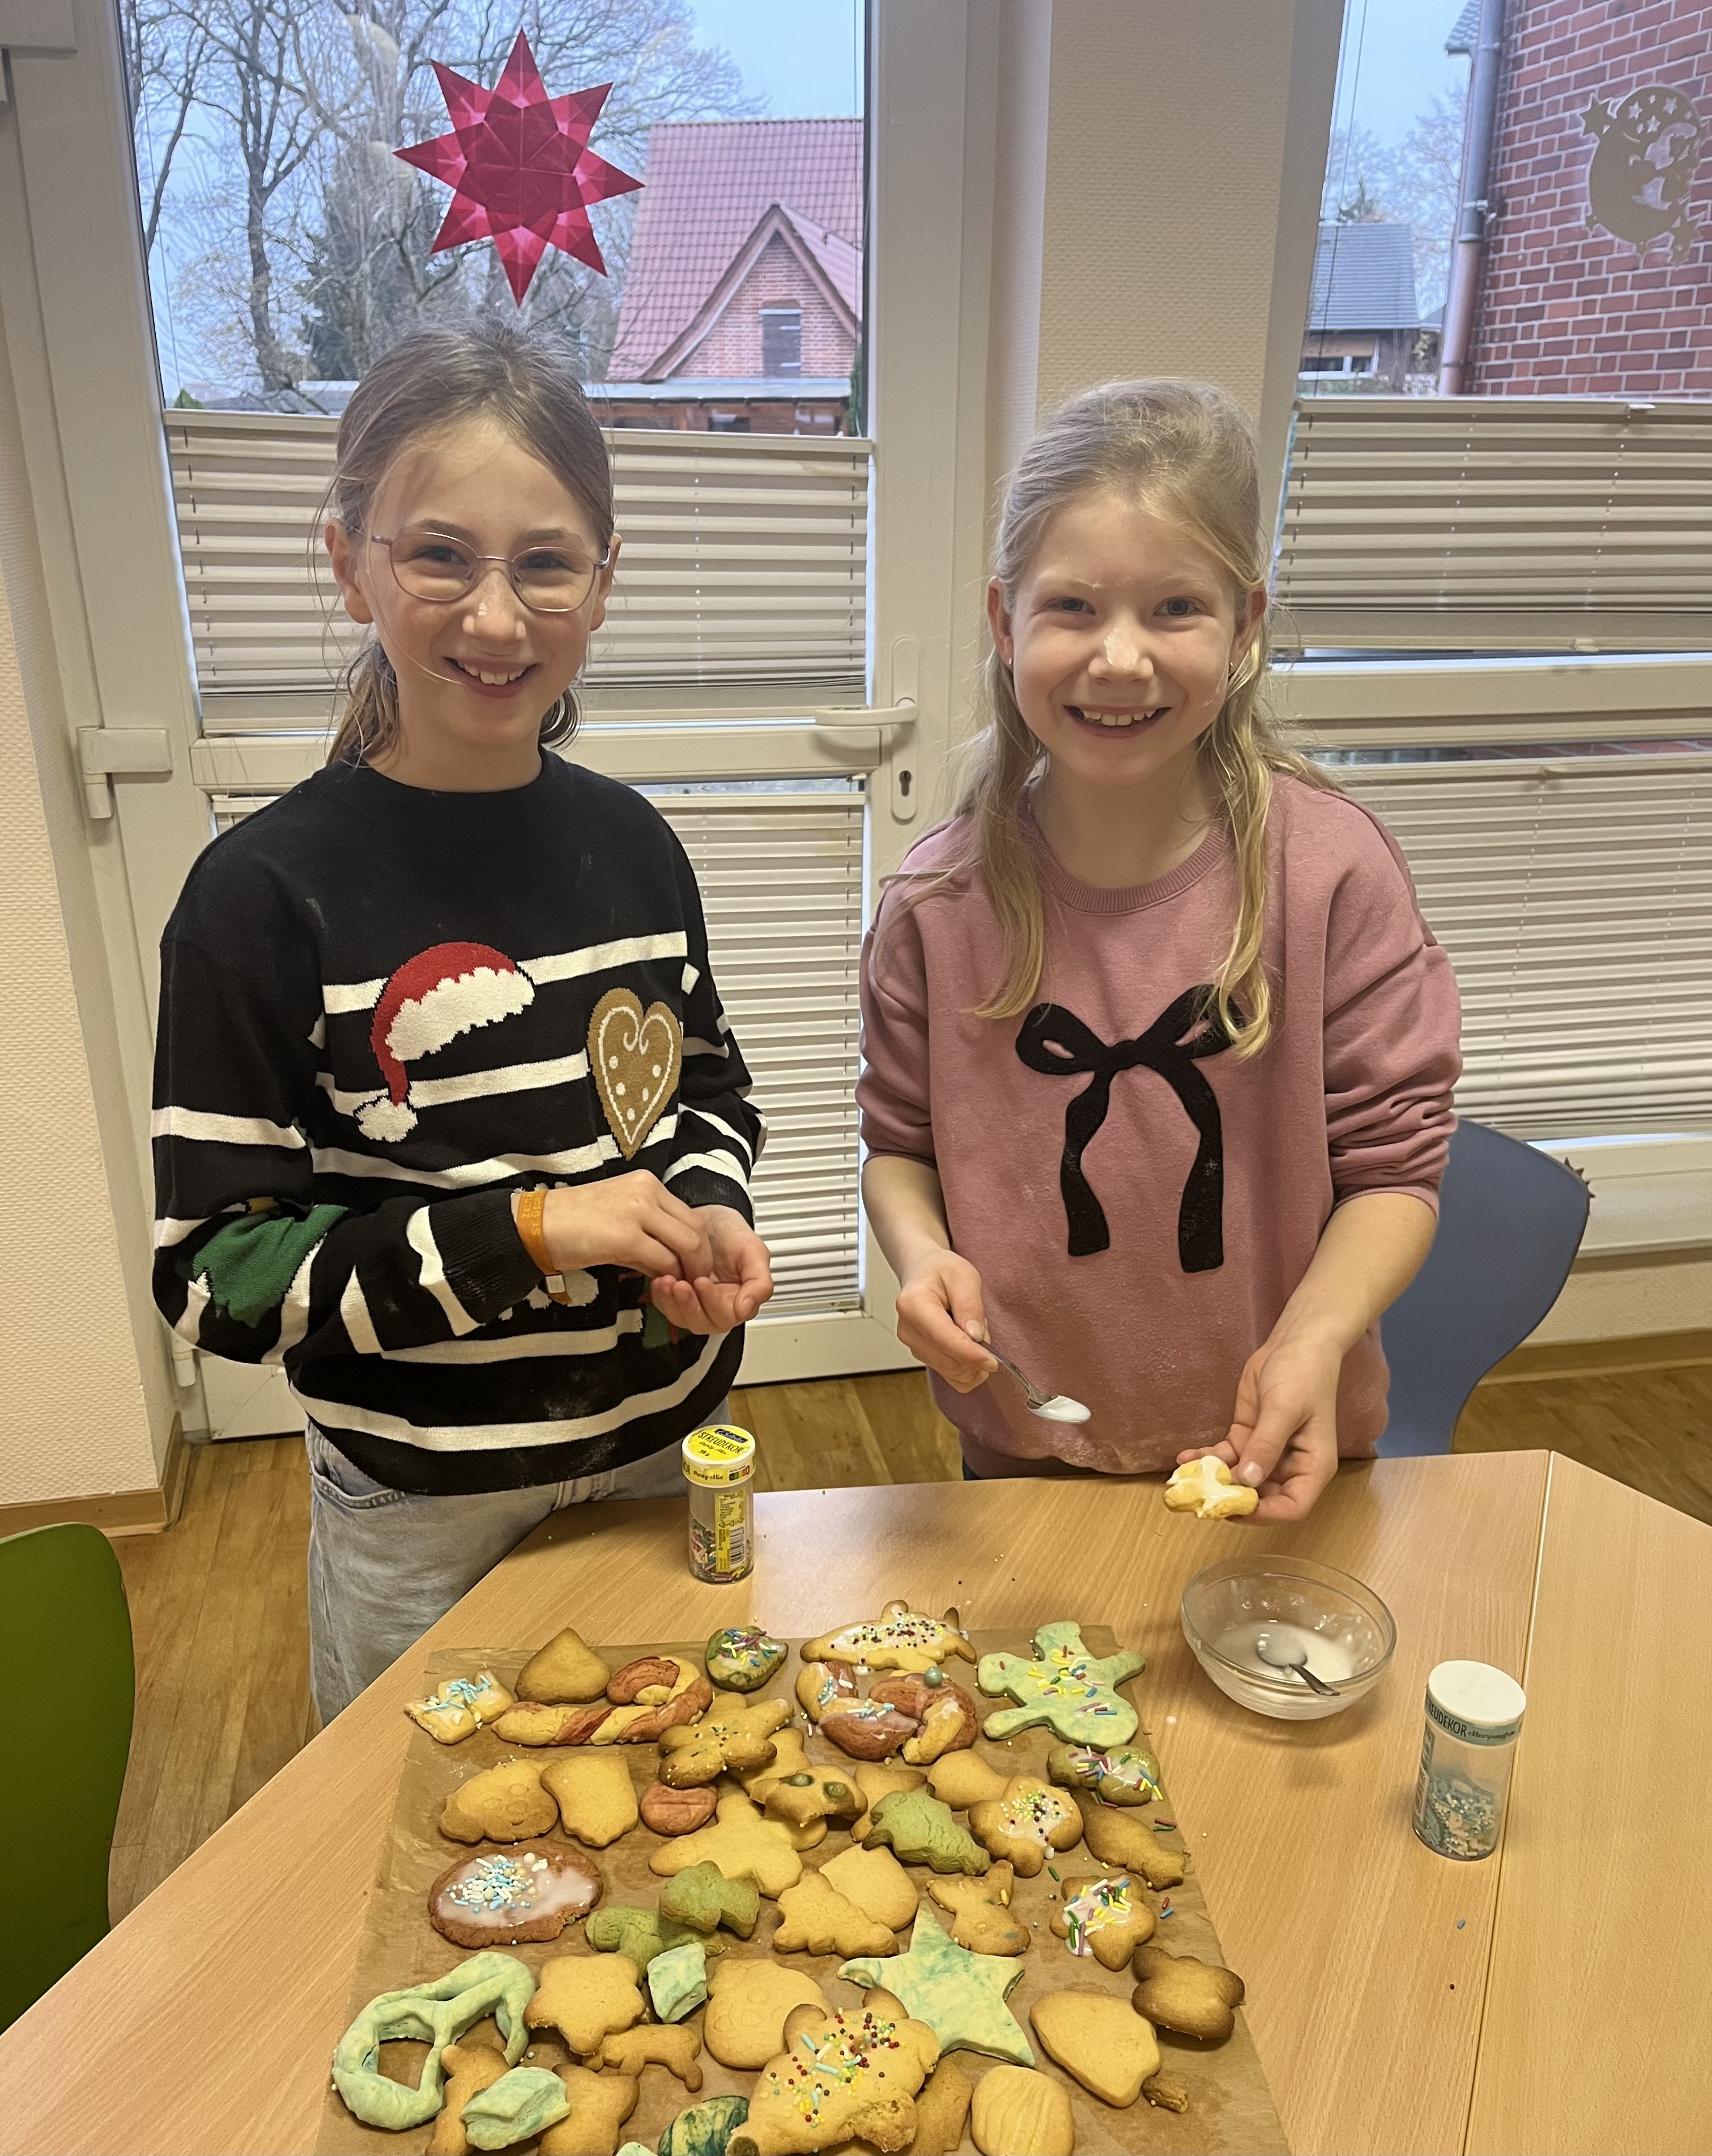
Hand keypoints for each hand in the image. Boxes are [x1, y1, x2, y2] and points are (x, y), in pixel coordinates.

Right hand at [538, 1172, 714, 1282]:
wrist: (536, 1225)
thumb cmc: (573, 1223)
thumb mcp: (618, 1214)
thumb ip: (648, 1229)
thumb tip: (672, 1258)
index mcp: (646, 1183)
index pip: (691, 1214)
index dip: (699, 1244)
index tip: (692, 1265)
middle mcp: (647, 1190)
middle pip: (696, 1228)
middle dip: (700, 1259)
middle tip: (692, 1280)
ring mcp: (637, 1211)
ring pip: (686, 1244)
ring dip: (687, 1270)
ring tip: (676, 1284)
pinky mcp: (625, 1236)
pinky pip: (663, 1261)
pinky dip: (665, 1276)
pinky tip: (654, 1283)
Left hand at [649, 1206, 773, 1334]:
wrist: (708, 1219)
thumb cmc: (731, 1233)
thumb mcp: (753, 1250)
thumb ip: (759, 1282)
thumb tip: (747, 1307)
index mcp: (739, 1300)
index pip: (727, 1315)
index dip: (713, 1302)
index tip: (702, 1282)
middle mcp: (717, 1307)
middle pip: (703, 1322)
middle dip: (689, 1305)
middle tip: (680, 1284)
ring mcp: (696, 1304)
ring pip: (682, 1318)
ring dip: (672, 1302)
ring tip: (667, 1280)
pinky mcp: (676, 1298)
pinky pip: (666, 1307)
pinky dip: (661, 1297)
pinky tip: (660, 1280)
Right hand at [894, 1250, 997, 1392]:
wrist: (924, 1273)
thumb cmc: (942, 1271)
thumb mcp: (964, 1275)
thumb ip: (970, 1305)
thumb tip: (975, 1337)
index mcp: (913, 1304)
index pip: (943, 1339)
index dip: (970, 1354)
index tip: (993, 1361)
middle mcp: (908, 1330)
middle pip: (949, 1362)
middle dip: (976, 1353)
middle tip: (981, 1324)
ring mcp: (913, 1345)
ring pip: (953, 1372)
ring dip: (972, 1358)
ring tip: (970, 1327)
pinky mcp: (921, 1356)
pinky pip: (952, 1376)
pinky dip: (967, 1366)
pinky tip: (965, 1343)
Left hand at [1177, 1327, 1342, 1522]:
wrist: (1294, 1343)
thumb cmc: (1302, 1375)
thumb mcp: (1284, 1409)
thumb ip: (1266, 1446)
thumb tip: (1247, 1480)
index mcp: (1312, 1466)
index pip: (1292, 1507)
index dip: (1264, 1514)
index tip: (1232, 1508)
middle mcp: (1290, 1466)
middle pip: (1262, 1498)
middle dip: (1231, 1500)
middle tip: (1198, 1497)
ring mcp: (1267, 1454)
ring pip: (1239, 1479)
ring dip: (1213, 1481)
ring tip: (1184, 1480)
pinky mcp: (1247, 1438)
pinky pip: (1226, 1457)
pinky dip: (1207, 1459)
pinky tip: (1185, 1458)